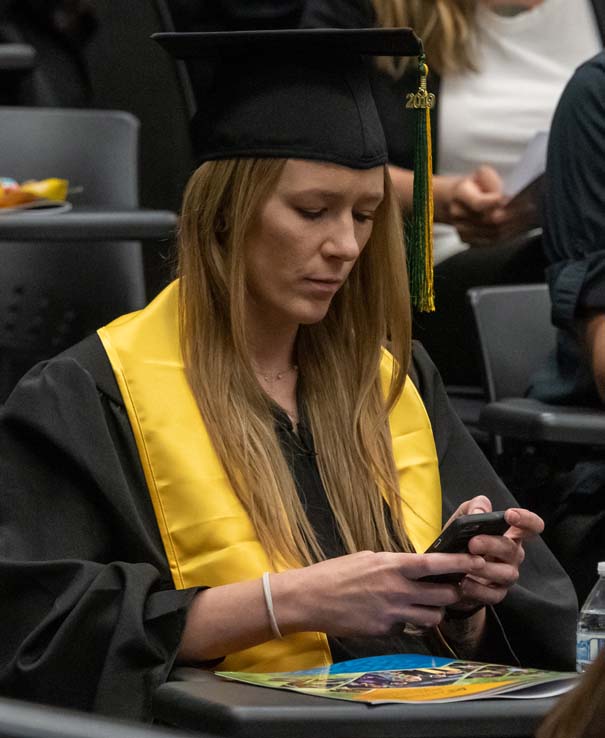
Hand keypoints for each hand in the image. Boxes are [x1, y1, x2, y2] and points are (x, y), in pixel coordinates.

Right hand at [271, 549, 485, 637]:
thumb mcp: (368, 558)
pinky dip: (406, 623)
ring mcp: (391, 613)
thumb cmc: (336, 573)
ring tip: (425, 606)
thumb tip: (413, 567)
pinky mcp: (384, 631)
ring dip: (434, 612)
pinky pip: (407, 628)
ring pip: (432, 617)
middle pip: (444, 595)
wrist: (310, 598)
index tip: (478, 561)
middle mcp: (396, 589)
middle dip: (453, 593)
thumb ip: (394, 564)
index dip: (461, 562)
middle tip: (453, 589)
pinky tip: (391, 615)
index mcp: (392, 565)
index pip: (436, 564)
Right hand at [436, 166, 540, 245]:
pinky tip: (521, 227)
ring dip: (515, 227)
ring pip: (494, 234)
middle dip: (514, 215)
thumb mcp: (481, 174)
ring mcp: (462, 230)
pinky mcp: (468, 241)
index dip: (496, 203)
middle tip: (533, 208)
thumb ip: (493, 181)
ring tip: (531, 218)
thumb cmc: (473, 185)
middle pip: (491, 221)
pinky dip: (509, 235)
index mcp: (460, 193)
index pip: (479, 203)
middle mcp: (458, 214)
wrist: (454, 200)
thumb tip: (509, 195)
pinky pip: (492, 242)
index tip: (514, 198)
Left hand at [445, 496, 543, 614]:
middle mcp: (513, 555)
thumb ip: (474, 507)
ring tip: (466, 565)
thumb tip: (479, 512)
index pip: (531, 526)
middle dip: (492, 545)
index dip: (527, 519)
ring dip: (485, 569)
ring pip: (506, 574)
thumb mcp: (463, 516)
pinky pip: (493, 595)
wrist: (447, 570)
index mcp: (510, 534)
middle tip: (472, 543)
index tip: (510, 515)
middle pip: (513, 549)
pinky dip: (477, 589)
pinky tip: (463, 583)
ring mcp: (507, 575)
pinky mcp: (496, 594)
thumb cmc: (461, 540)